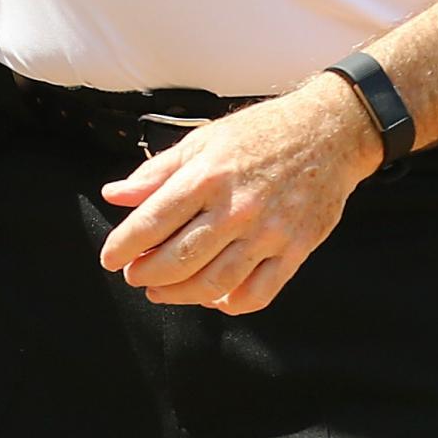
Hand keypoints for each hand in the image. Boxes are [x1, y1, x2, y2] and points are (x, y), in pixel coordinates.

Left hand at [95, 76, 382, 313]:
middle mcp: (236, 208)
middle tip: (134, 276)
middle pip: (180, 258)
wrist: (328, 133)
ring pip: (216, 282)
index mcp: (207, 176)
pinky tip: (213, 298)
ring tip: (161, 292)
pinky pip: (260, 292)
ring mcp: (268, 233)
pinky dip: (232, 303)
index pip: (153, 221)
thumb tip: (113, 195)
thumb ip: (156, 172)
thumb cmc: (258, 134)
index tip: (110, 259)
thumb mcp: (202, 140)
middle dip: (148, 274)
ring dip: (181, 295)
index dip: (124, 245)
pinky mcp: (296, 250)